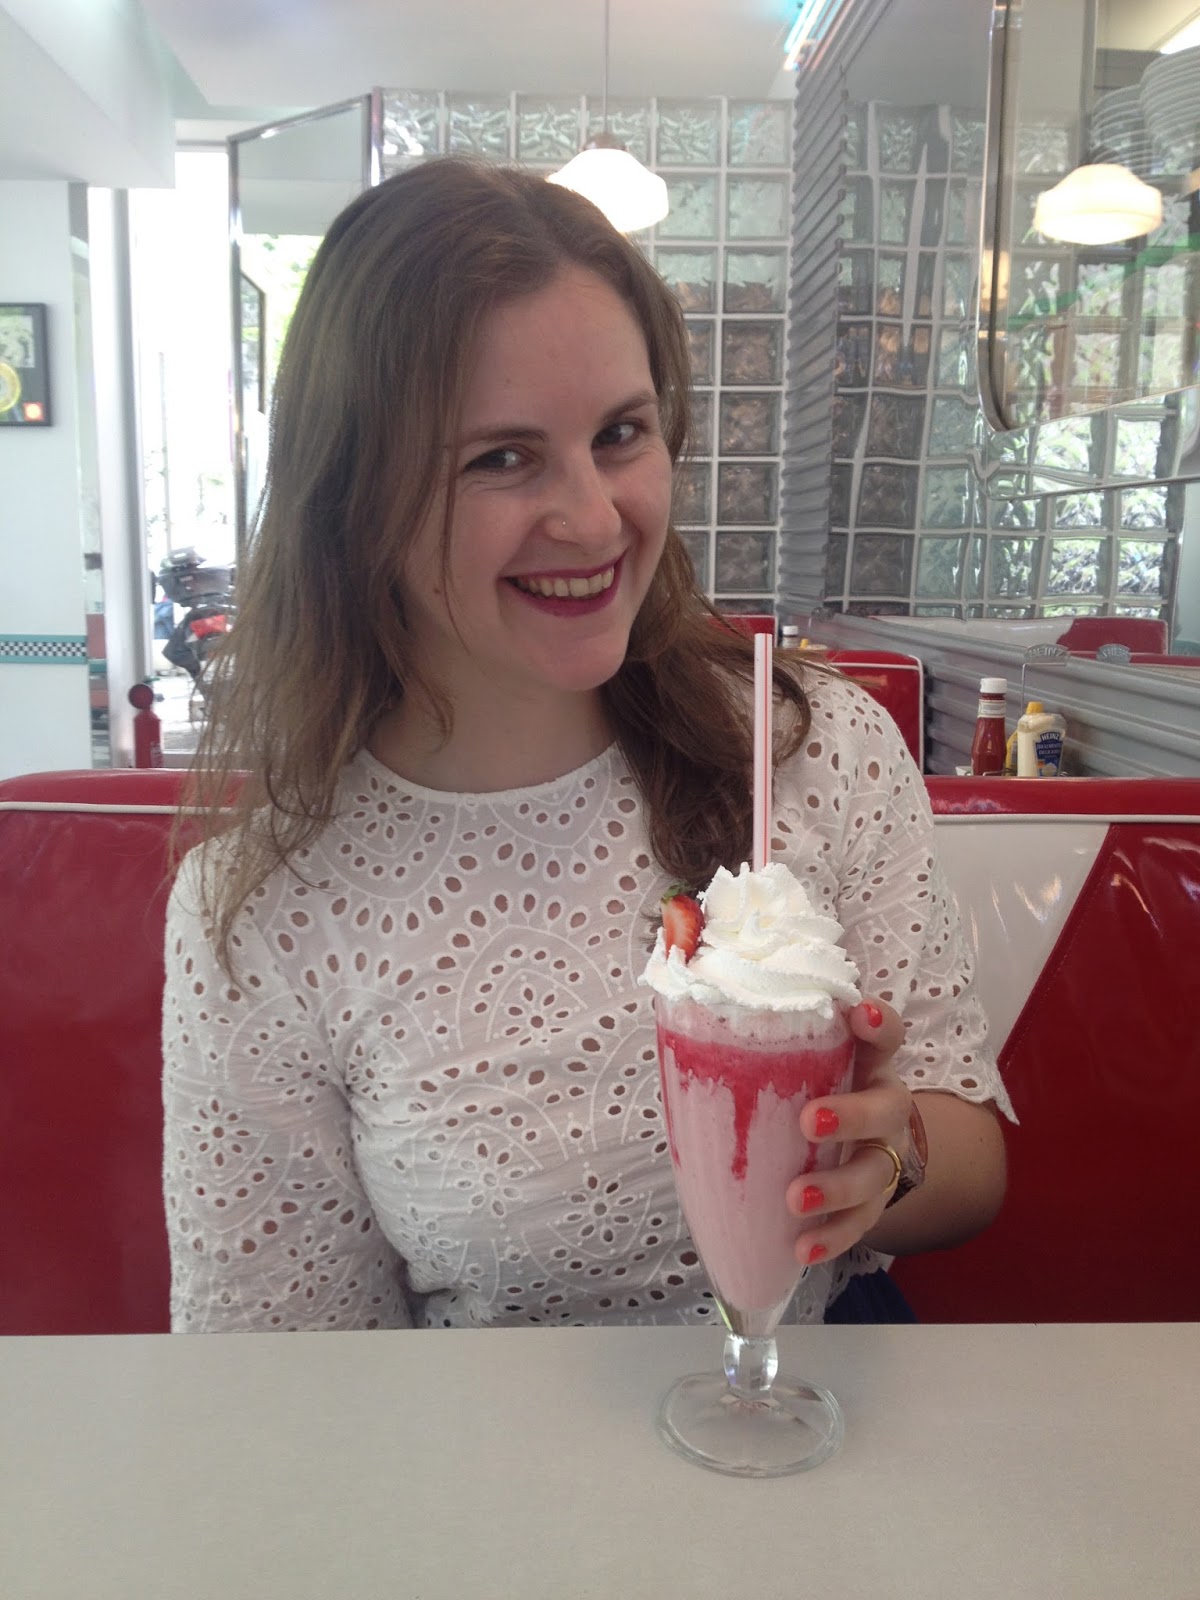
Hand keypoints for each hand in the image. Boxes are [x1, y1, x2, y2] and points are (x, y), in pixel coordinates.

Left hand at [784, 997, 911, 1267]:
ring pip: (878, 1171)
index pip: (883, 1034)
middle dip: (853, 1114)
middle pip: (887, 1106)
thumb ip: (759, 1051)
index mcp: (862, 1062)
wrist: (845, 1145)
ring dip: (839, 1187)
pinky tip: (802, 1248)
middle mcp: (883, 1105)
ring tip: (797, 1199)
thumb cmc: (803, 1092)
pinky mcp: (875, 1202)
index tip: (859, 1013)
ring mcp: (883, 1155)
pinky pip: (862, 1223)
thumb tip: (681, 1032)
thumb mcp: (792, 1066)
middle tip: (809, 1121)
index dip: (878, 1022)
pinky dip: (832, 1237)